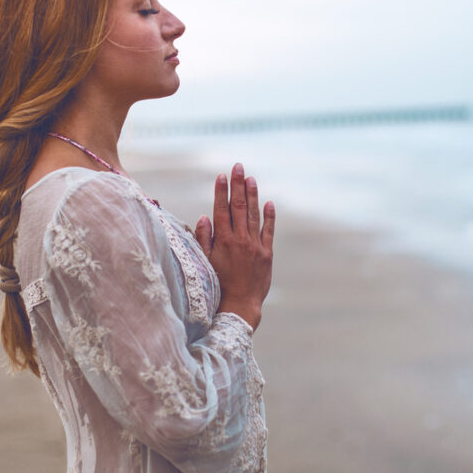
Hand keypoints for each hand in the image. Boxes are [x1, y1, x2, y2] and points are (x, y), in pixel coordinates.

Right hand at [194, 163, 274, 329]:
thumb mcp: (205, 262)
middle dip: (238, 185)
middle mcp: (240, 240)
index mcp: (223, 240)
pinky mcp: (267, 254)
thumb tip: (204, 217)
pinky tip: (269, 203)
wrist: (239, 306)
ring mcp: (255, 246)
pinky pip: (268, 231)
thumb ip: (204, 238)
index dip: (222, 191)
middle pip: (239, 206)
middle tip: (238, 166)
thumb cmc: (217, 286)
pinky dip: (269, 216)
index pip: (222, 209)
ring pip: (254, 215)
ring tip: (251, 178)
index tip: (222, 175)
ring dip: (253, 195)